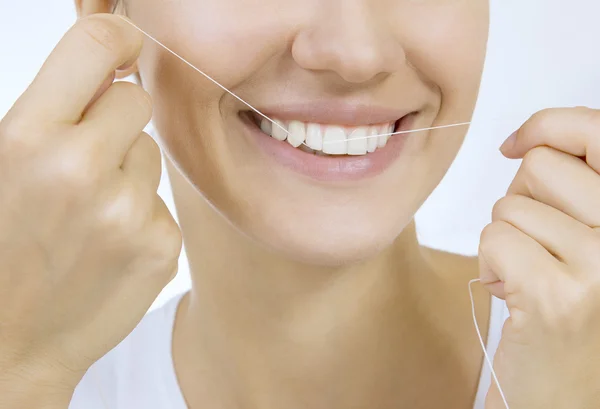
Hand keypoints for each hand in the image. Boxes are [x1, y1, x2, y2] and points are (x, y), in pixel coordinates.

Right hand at [0, 13, 181, 404]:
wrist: (8, 343)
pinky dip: (142, 215)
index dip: (116, 38)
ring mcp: (128, 210)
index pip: (96, 45)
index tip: (124, 46)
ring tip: (89, 213)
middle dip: (116, 120)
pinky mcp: (161, 245)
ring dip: (128, 171)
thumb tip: (108, 65)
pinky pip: (163, 201)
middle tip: (85, 160)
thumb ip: (50, 112)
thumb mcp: (1, 164)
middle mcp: (80, 168)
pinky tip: (108, 245)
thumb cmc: (0, 246)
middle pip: (137, 100)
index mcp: (26, 137)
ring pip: (152, 153)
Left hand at [479, 107, 599, 408]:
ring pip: (509, 207)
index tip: (515, 143)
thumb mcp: (585, 238)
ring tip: (529, 275)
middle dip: (520, 201)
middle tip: (535, 245)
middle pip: (540, 166)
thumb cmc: (570, 312)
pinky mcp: (559, 295)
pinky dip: (491, 264)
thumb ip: (573, 189)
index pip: (598, 131)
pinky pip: (494, 239)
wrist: (567, 393)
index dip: (548, 125)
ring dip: (505, 239)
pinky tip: (514, 293)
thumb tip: (525, 142)